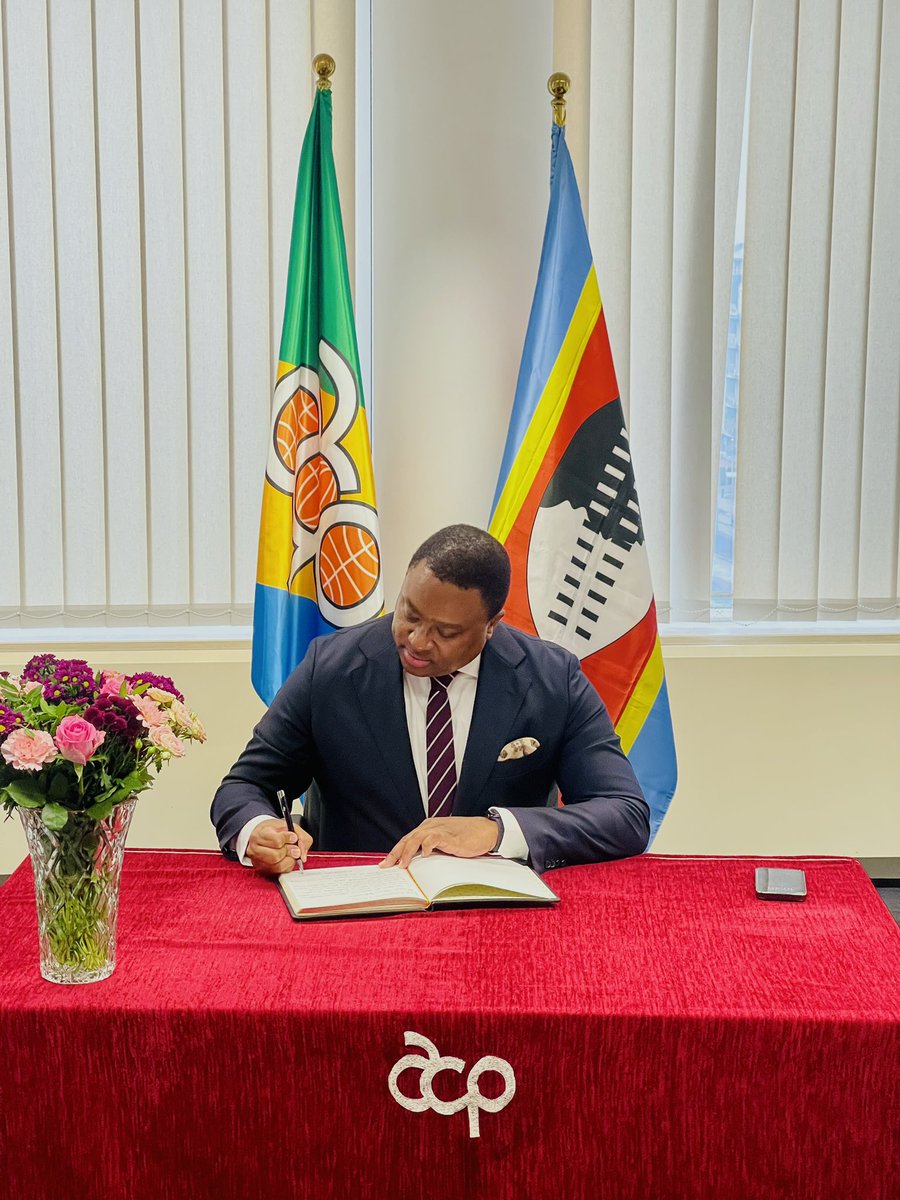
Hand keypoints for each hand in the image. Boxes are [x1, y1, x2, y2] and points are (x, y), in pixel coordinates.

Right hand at [246, 818, 311, 876]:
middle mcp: (256, 849)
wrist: (261, 835)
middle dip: (289, 852)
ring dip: (289, 860)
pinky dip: (287, 865)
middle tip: (295, 848)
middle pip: (276, 855)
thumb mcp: (289, 826)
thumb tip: (302, 855)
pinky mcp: (262, 869)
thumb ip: (301, 837)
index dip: (288, 839)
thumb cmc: (274, 830)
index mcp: (261, 834)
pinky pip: (278, 872)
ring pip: (277, 865)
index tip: (294, 837)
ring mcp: (258, 861)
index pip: (276, 840)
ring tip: (291, 853)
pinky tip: (287, 858)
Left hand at [379, 816, 497, 869]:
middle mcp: (430, 826)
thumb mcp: (444, 842)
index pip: (407, 840)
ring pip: (416, 838)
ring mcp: (440, 829)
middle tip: (386, 866)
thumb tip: (416, 863)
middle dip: (395, 853)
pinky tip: (425, 854)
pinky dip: (427, 845)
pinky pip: (433, 838)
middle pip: (408, 839)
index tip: (385, 864)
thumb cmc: (466, 837)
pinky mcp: (449, 835)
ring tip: (402, 865)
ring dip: (407, 852)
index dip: (395, 851)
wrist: (486, 830)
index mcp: (428, 827)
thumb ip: (431, 848)